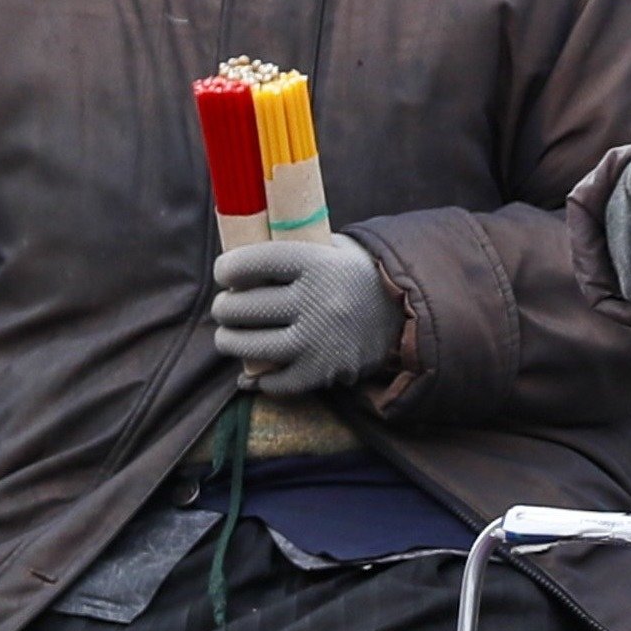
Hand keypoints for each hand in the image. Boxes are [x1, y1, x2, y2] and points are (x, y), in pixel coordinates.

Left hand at [210, 236, 401, 393]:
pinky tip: (251, 372)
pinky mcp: (322, 372)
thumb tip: (243, 257)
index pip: (250, 264)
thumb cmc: (357, 276)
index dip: (227, 269)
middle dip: (224, 308)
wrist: (406, 314)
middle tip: (225, 307)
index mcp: (316, 263)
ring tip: (229, 336)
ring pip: (249, 346)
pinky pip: (274, 382)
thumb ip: (293, 248)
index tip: (224, 273)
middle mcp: (316, 302)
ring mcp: (318, 341)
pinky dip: (257, 380)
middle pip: (242, 308)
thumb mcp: (332, 248)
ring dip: (230, 342)